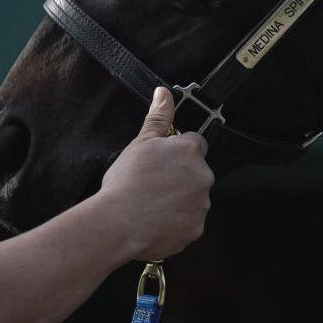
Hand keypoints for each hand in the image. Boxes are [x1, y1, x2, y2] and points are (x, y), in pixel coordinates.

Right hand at [97, 87, 213, 260]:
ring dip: (179, 200)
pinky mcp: (196, 229)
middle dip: (180, 176)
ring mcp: (202, 204)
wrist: (119, 224)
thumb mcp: (141, 142)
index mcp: (191, 151)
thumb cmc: (127, 181)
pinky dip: (176, 223)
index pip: (195, 144)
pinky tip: (155, 222)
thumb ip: (158, 116)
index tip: (162, 161)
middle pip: (196, 172)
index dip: (178, 151)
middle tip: (153, 184)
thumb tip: (165, 93)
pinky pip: (189, 223)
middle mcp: (203, 176)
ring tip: (152, 204)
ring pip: (194, 198)